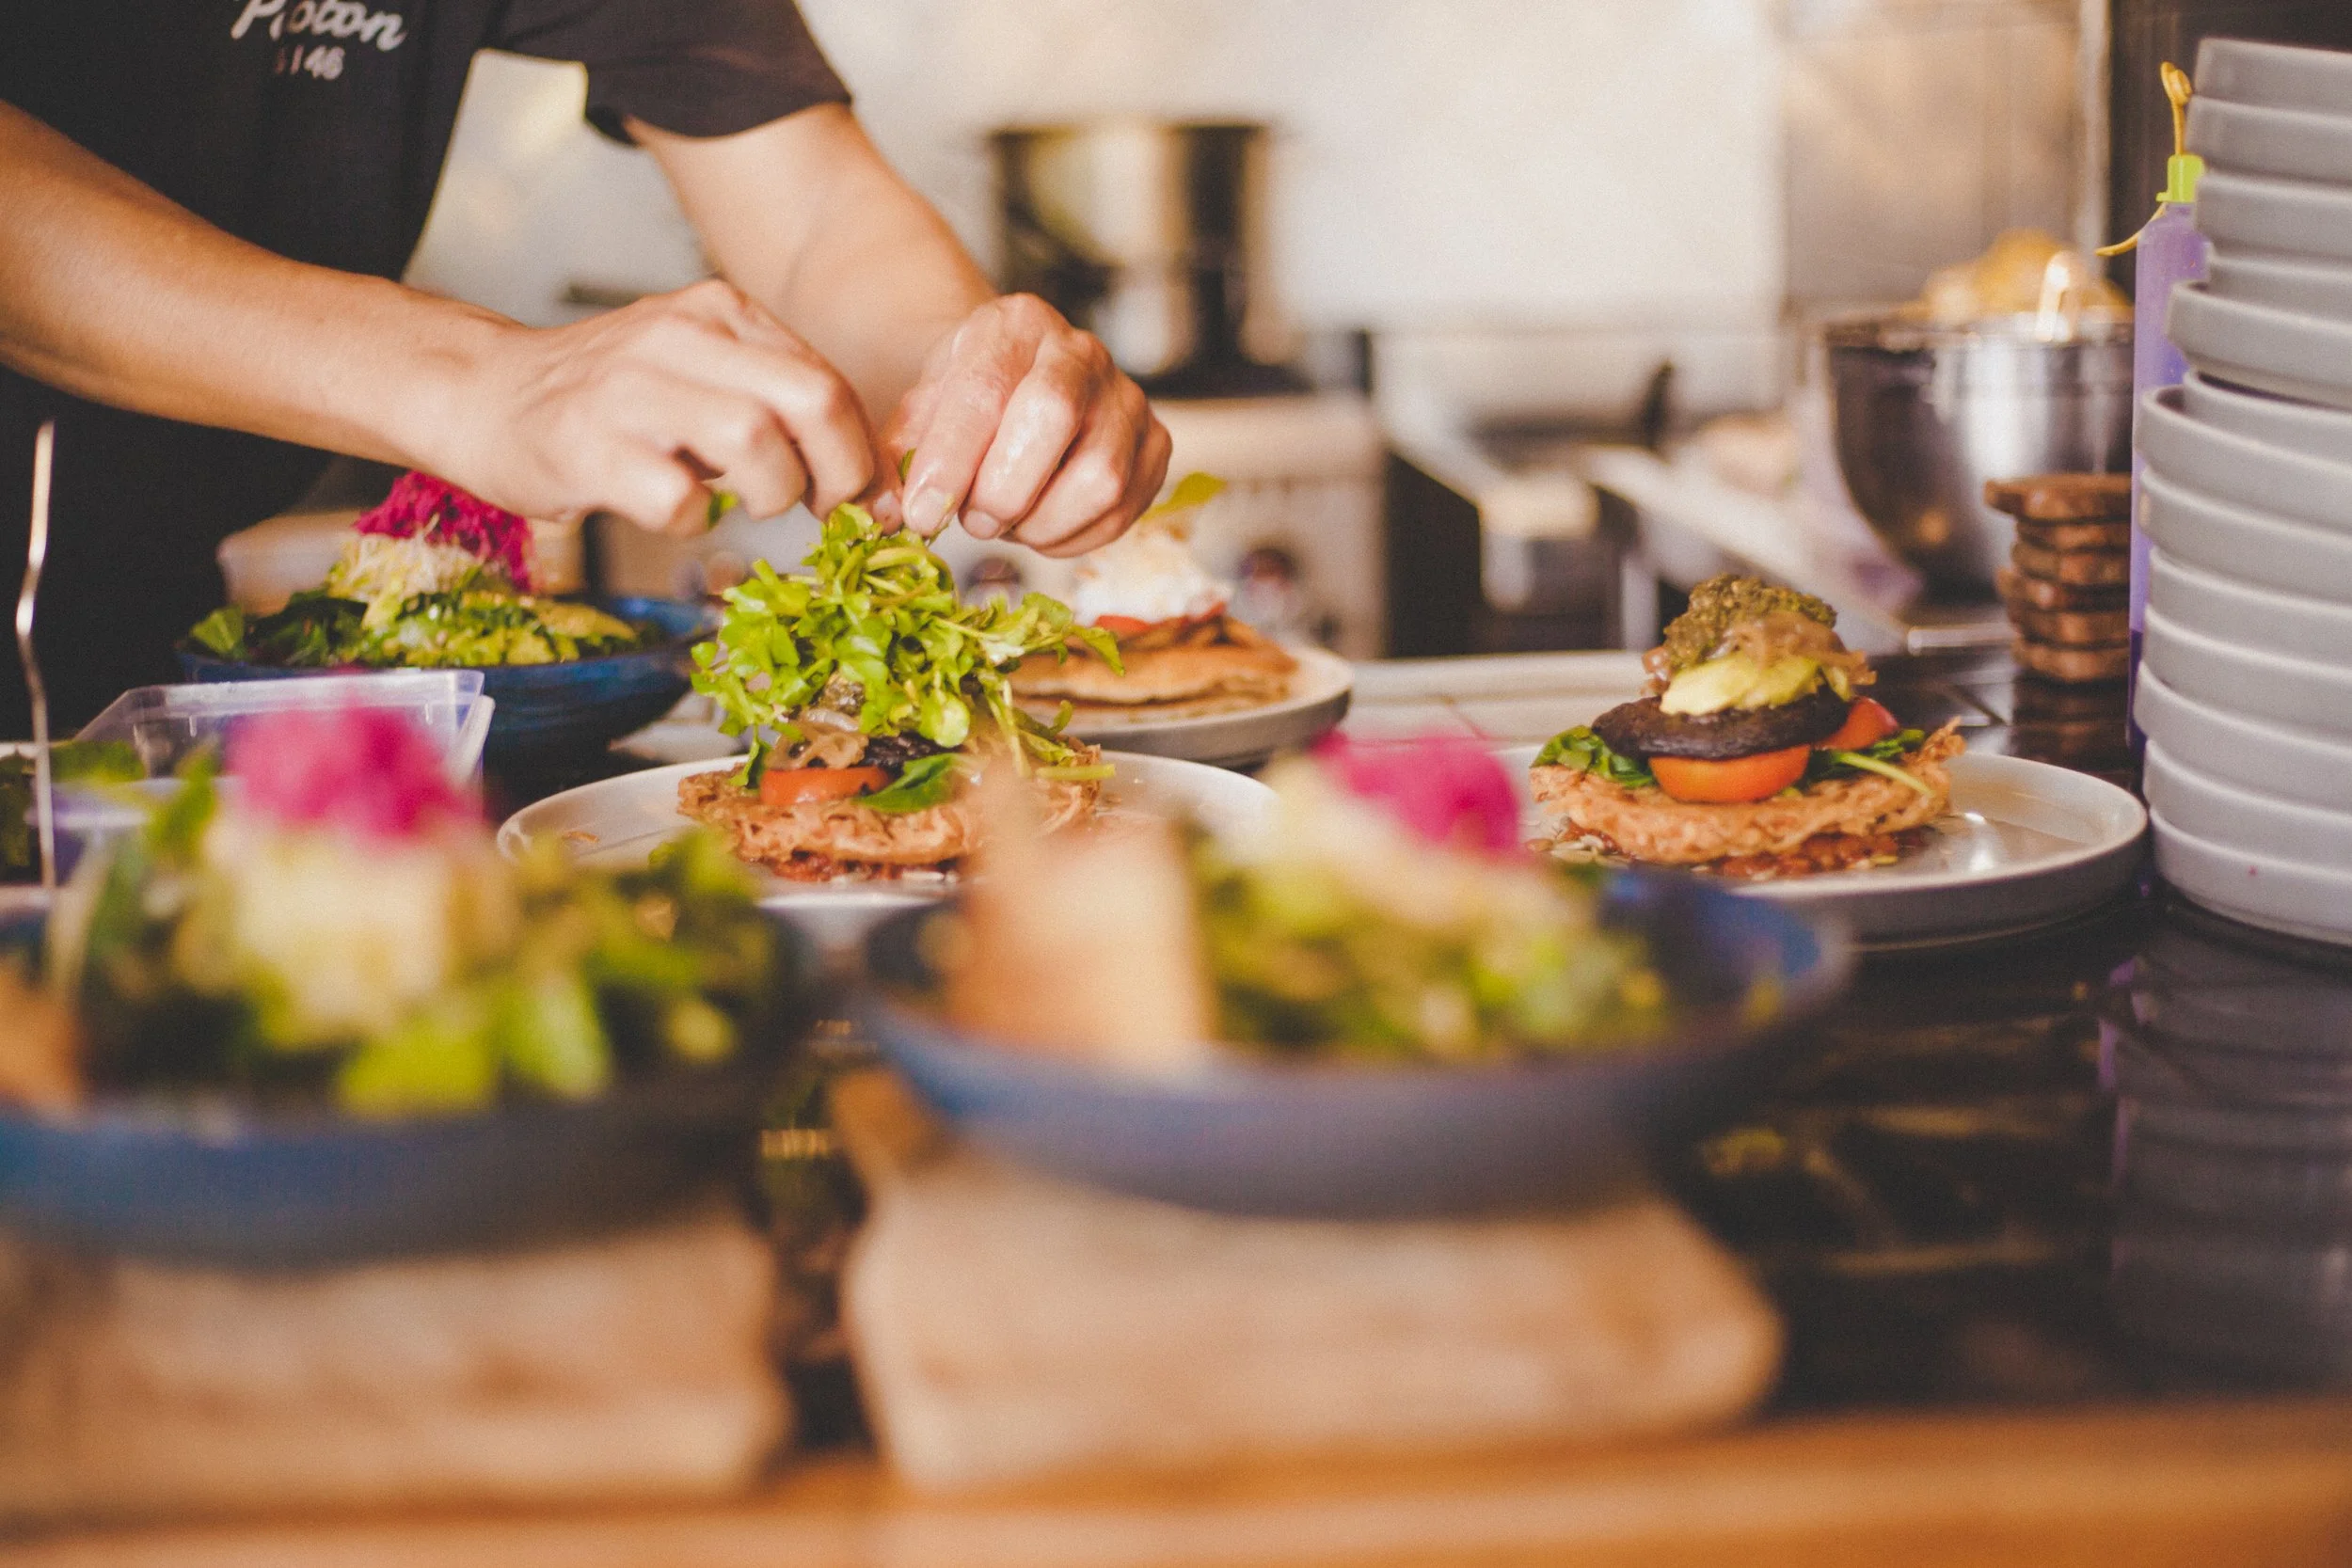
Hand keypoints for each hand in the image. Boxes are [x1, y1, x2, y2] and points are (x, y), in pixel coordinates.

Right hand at [436, 280, 875, 534]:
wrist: (481, 394)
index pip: (829, 381)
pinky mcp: (587, 448)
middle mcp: (678, 337)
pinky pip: (679, 500)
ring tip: (741, 504)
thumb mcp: (699, 372)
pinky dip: (692, 522)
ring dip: (770, 495)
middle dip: (839, 474)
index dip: (861, 454)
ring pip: (755, 442)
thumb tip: (865, 477)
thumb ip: (774, 404)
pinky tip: (672, 510)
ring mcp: (629, 389)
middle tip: (825, 511)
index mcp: (719, 313)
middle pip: (812, 401)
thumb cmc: (606, 400)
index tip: (861, 498)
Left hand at [875, 295, 1170, 557]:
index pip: (985, 389)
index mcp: (1015, 325)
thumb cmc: (968, 406)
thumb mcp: (922, 411)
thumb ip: (902, 454)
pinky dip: (1072, 538)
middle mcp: (1082, 351)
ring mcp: (1128, 397)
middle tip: (973, 518)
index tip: (921, 514)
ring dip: (1040, 521)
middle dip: (1003, 489)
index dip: (950, 462)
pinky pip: (1123, 512)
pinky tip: (1039, 526)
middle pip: (1052, 418)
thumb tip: (890, 515)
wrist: (1024, 392)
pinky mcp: (1157, 445)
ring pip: (1100, 478)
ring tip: (1007, 521)